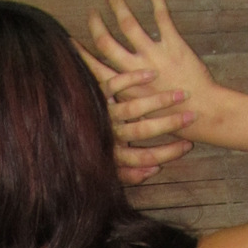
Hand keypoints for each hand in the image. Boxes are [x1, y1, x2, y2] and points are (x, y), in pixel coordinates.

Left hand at [77, 42, 194, 182]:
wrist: (56, 127)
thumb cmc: (88, 151)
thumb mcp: (108, 168)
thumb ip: (130, 173)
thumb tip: (155, 170)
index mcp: (113, 155)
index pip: (145, 159)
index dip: (168, 154)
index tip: (188, 145)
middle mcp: (109, 134)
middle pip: (144, 131)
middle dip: (171, 125)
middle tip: (192, 117)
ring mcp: (103, 112)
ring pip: (135, 106)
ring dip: (161, 100)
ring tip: (182, 94)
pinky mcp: (96, 92)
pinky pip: (116, 83)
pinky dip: (134, 79)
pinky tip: (152, 74)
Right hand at [83, 0, 218, 181]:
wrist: (202, 114)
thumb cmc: (173, 121)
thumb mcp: (141, 120)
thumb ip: (125, 106)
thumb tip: (112, 103)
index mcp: (125, 91)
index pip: (94, 70)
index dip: (80, 55)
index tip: (70, 43)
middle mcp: (134, 71)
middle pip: (105, 42)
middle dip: (95, 24)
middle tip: (91, 12)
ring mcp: (152, 56)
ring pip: (128, 25)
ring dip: (117, 6)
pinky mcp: (172, 45)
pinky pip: (160, 15)